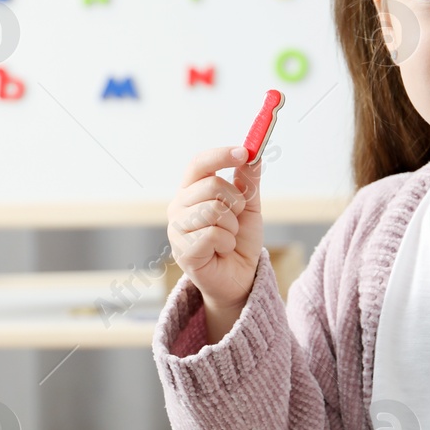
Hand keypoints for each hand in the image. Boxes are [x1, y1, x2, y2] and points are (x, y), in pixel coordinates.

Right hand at [166, 145, 264, 310]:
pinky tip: (222, 250)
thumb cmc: (239, 241)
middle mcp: (178, 206)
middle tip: (235, 219)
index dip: (220, 155)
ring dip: (231, 226)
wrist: (240, 277)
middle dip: (235, 202)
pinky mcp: (183, 250)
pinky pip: (213, 234)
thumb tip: (252, 153)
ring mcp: (177, 229)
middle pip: (212, 185)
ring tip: (228, 237)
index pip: (199, 163)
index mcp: (191, 191)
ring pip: (213, 210)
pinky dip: (227, 242)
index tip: (243, 152)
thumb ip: (247, 181)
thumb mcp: (248, 207)